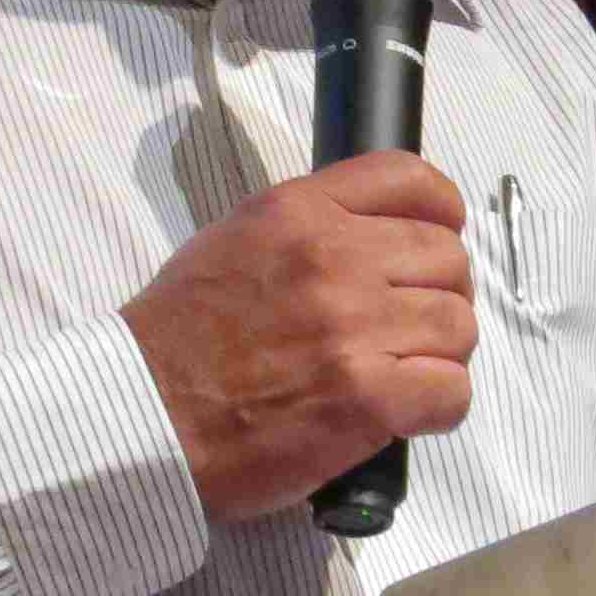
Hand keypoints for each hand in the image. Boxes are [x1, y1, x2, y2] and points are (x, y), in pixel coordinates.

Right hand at [123, 153, 477, 522]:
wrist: (138, 415)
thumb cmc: (175, 340)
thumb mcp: (233, 241)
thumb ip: (307, 227)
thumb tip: (373, 238)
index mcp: (299, 212)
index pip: (411, 181)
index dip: (440, 216)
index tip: (434, 244)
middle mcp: (334, 258)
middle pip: (447, 260)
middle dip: (439, 296)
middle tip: (409, 330)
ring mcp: (354, 327)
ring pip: (457, 327)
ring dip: (440, 355)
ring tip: (402, 374)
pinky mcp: (366, 398)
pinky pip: (451, 391)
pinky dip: (438, 407)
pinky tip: (404, 414)